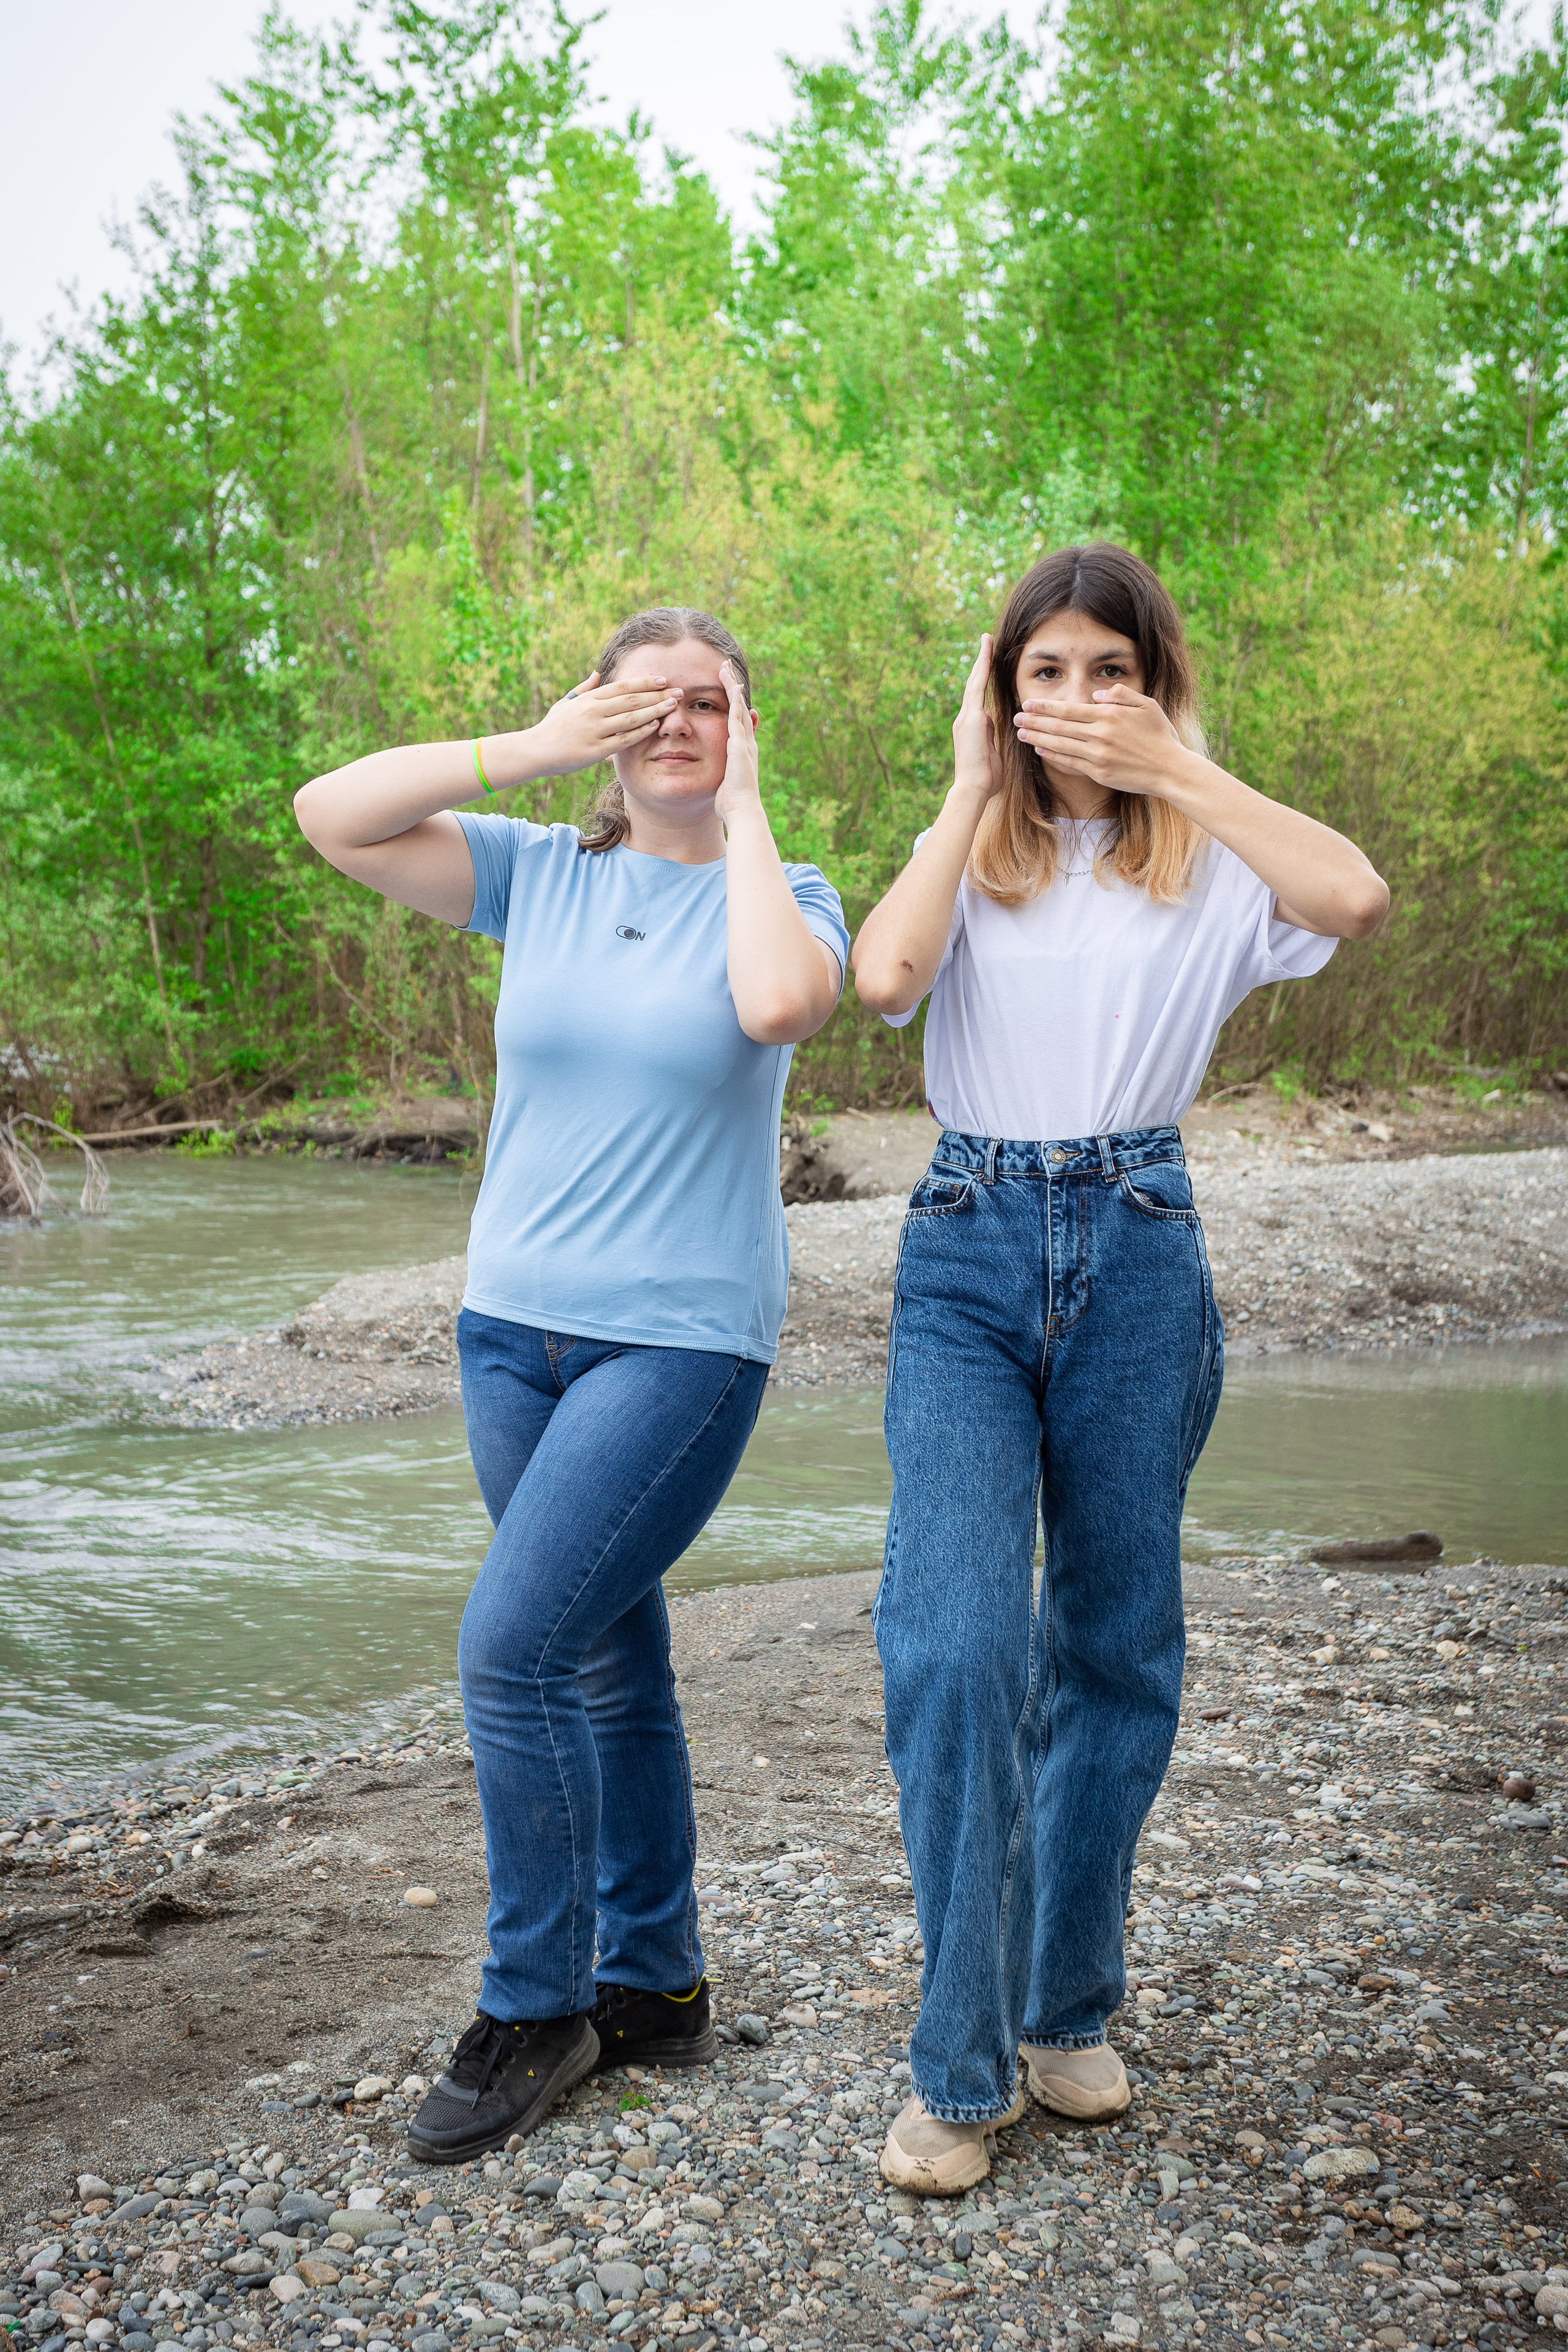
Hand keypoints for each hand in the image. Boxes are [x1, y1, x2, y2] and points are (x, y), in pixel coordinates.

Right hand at [525, 669, 679, 774]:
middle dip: (657, 694)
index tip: (663, 680)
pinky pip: (623, 739)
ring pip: (631, 718)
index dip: (644, 682)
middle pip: (631, 700)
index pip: (622, 687)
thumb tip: (598, 673)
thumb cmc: (552, 727)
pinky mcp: (595, 750)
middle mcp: (593, 711)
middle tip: (678, 691)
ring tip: (673, 706)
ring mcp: (595, 730)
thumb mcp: (566, 703)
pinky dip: (641, 732)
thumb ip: (584, 688)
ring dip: (654, 710)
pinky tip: (655, 725)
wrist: (535, 750)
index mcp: (589, 699)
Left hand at [714, 660, 761, 822]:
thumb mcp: (725, 783)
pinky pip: (737, 716)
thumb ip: (723, 774)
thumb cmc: (731, 803)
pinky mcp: (739, 743)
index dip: (731, 703)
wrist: (742, 810)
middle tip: (727, 668)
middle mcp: (746, 742)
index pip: (736, 720)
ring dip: (733, 686)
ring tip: (726, 668)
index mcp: (741, 750)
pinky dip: (735, 699)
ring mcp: (744, 741)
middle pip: (739, 708)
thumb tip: (720, 776)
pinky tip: (732, 685)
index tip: (726, 689)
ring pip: (738, 706)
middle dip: (733, 687)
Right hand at [951, 636, 1002, 802]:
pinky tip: (988, 653)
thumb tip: (998, 732)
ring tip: (987, 640)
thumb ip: (993, 741)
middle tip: (986, 642)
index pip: (978, 698)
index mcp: (972, 728)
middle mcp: (965, 719)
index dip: (983, 680)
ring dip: (982, 660)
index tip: (988, 664)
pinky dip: (982, 669)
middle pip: (973, 685)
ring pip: (974, 682)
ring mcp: (966, 717)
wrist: (973, 789)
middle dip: (981, 664)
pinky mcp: (971, 718)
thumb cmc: (985, 781)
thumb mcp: (993, 756)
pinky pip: (977, 687)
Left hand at [1014, 681, 1184, 796]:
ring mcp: (1098, 755)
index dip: (1046, 707)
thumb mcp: (1147, 705)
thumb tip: (1097, 695)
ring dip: (1038, 738)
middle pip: (1059, 726)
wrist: (1171, 770)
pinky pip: (1070, 763)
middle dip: (1034, 721)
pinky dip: (1053, 756)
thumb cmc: (1161, 736)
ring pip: (1060, 745)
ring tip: (1021, 734)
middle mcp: (1100, 735)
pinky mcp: (1099, 773)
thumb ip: (1121, 695)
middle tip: (1015, 717)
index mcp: (1109, 715)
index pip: (1070, 709)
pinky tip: (1040, 750)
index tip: (1029, 703)